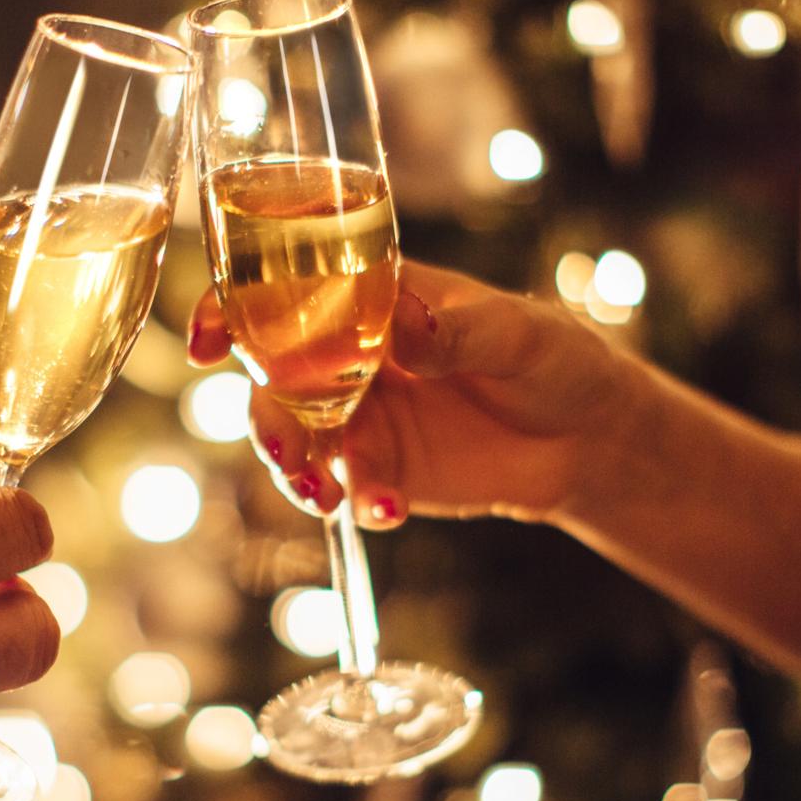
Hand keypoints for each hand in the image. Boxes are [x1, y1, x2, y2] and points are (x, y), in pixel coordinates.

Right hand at [189, 260, 625, 527]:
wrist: (590, 439)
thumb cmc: (557, 358)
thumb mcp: (516, 332)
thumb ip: (455, 330)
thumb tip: (402, 320)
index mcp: (373, 296)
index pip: (286, 289)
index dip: (234, 307)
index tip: (210, 338)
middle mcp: (349, 352)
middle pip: (272, 374)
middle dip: (264, 412)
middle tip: (284, 447)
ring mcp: (358, 414)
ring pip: (293, 436)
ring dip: (295, 467)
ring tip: (324, 494)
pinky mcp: (377, 469)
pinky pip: (341, 487)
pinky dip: (353, 501)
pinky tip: (384, 512)